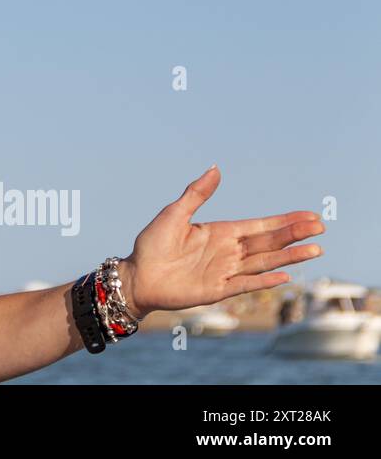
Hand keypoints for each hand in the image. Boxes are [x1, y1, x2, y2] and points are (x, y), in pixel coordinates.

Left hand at [118, 165, 323, 318]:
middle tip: (320, 227)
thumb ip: (197, 193)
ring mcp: (225, 272)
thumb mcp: (174, 213)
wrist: (137, 275)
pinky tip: (285, 276)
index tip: (308, 215)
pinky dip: (264, 280)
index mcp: (220, 232)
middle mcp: (228, 252)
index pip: (259, 226)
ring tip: (315, 250)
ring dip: (288, 257)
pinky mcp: (217, 290)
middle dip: (294, 235)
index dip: (283, 221)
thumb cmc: (152, 244)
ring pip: (264, 262)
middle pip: (268, 242)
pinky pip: (245, 284)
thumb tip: (215, 167)